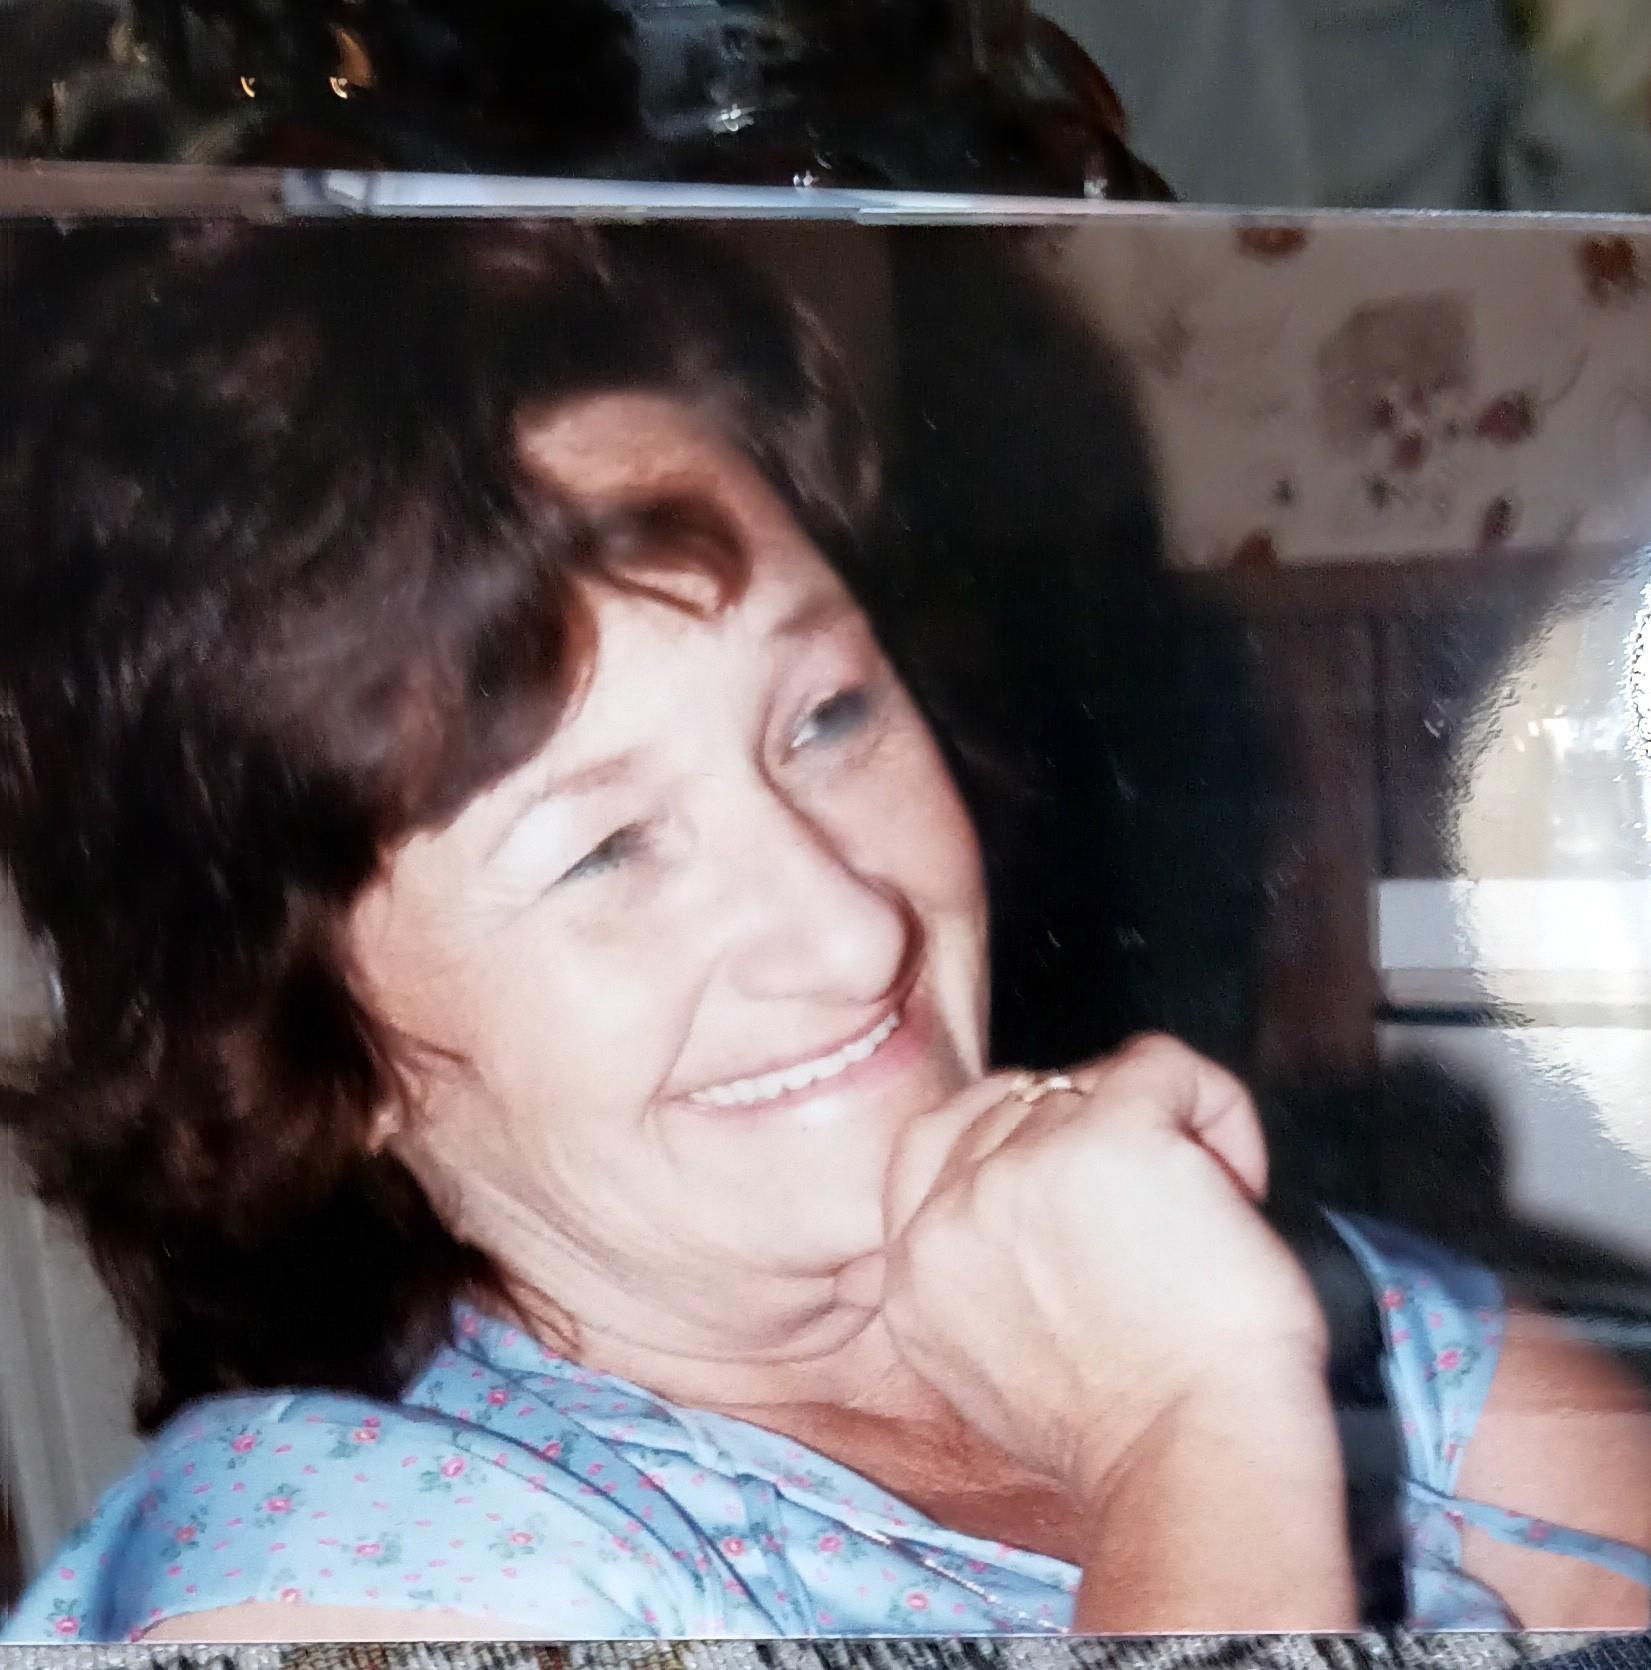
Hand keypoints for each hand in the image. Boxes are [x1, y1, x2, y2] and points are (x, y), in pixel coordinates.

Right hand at [869, 1034, 1329, 1498]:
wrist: (1190, 1458)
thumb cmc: (1128, 1436)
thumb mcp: (990, 1365)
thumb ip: (982, 1274)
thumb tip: (1032, 1214)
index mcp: (913, 1273)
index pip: (930, 1140)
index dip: (1006, 1140)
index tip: (1067, 1178)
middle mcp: (950, 1212)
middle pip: (1014, 1107)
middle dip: (1084, 1141)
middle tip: (1153, 1219)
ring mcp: (1021, 1168)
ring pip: (1086, 1084)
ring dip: (1154, 1133)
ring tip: (1202, 1214)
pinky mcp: (1107, 1136)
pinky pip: (1160, 1065)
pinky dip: (1210, 1103)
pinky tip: (1238, 1177)